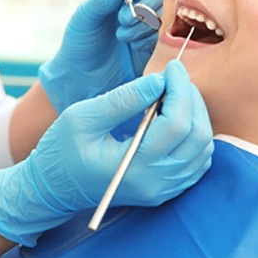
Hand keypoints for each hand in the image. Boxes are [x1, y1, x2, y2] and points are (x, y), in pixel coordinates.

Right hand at [0, 61, 213, 246]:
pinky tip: (177, 116)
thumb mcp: (82, 117)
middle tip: (175, 77)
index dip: (180, 90)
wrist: (53, 189)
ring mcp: (163, 190)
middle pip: (197, 135)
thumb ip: (123, 99)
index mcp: (134, 167)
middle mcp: (156, 183)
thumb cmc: (61, 152)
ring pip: (203, 148)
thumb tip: (159, 81)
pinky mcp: (165, 189)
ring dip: (196, 114)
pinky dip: (196, 133)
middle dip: (191, 98)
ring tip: (175, 93)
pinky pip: (198, 160)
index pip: (176, 124)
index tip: (171, 67)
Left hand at [39, 0, 163, 112]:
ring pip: (165, 12)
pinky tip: (135, 48)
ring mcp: (151, 23)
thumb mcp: (84, 20)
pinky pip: (168, 35)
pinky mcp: (159, 44)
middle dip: (143, 4)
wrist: (84, 82)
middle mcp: (139, 2)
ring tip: (123, 37)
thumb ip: (100, 1)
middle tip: (123, 20)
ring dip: (145, 24)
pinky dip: (152, 39)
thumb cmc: (80, 46)